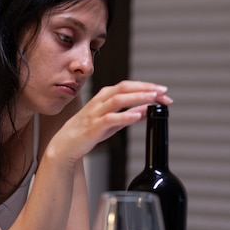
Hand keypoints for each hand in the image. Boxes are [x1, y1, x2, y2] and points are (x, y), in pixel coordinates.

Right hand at [51, 80, 172, 162]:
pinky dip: (124, 116)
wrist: (66, 144)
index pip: (129, 86)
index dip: (147, 86)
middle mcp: (101, 101)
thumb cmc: (88, 130)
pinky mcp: (93, 126)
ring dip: (138, 97)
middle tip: (163, 92)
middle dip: (145, 88)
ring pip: (118, 99)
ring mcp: (96, 112)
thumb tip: (148, 110)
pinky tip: (136, 117)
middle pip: (125, 88)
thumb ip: (130, 113)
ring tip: (153, 99)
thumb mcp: (113, 121)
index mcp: (105, 96)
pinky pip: (110, 118)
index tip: (163, 92)